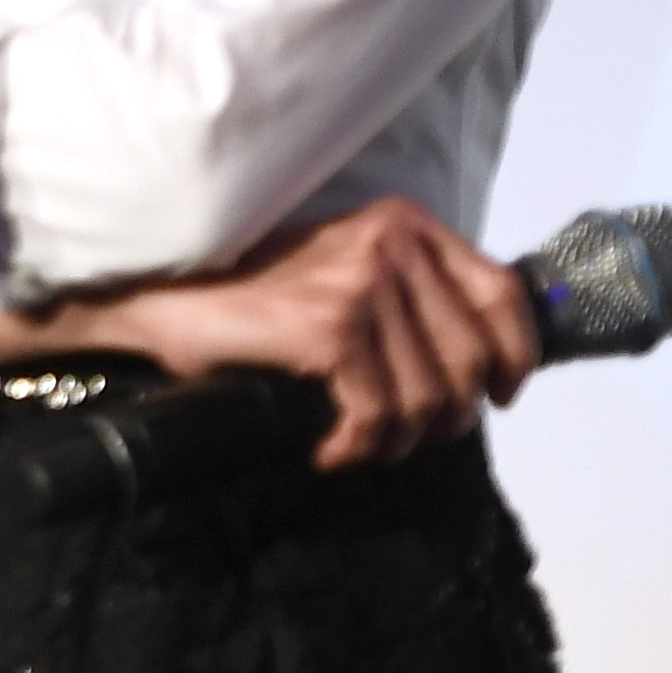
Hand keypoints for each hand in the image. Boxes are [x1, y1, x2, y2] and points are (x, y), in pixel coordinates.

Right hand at [77, 196, 535, 470]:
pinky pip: (377, 414)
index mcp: (405, 222)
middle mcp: (392, 242)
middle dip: (444, 418)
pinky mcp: (329, 328)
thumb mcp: (344, 271)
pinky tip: (327, 450)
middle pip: (469, 360)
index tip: (498, 396)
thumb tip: (479, 361)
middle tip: (400, 439)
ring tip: (358, 446)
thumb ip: (410, 294)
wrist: (158, 300)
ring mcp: (363, 283)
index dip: (514, 356)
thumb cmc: (247, 296)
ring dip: (396, 441)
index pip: (502, 294)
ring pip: (427, 398)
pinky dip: (356, 447)